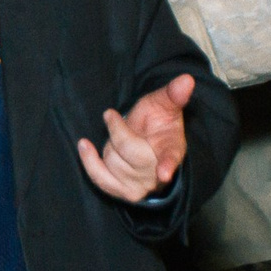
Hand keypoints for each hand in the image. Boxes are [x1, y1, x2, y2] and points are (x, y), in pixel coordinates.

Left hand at [78, 75, 194, 202]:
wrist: (148, 143)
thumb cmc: (158, 123)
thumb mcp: (165, 105)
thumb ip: (174, 94)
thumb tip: (186, 79)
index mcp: (172, 150)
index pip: (171, 158)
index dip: (168, 165)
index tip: (164, 173)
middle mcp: (157, 173)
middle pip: (131, 152)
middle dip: (118, 131)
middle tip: (111, 115)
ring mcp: (140, 185)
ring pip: (113, 162)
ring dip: (109, 144)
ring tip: (116, 135)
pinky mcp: (122, 191)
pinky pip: (100, 178)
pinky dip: (89, 161)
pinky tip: (84, 145)